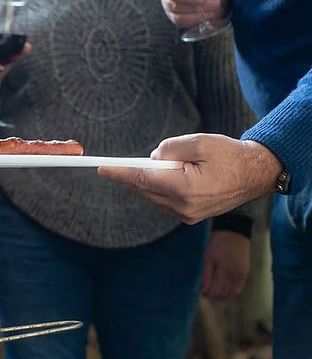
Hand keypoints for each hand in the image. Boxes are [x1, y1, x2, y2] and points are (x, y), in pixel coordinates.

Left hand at [97, 134, 281, 223]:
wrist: (255, 175)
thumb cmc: (229, 155)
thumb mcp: (199, 141)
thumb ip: (170, 148)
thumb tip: (152, 159)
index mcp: (185, 188)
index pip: (143, 179)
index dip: (120, 173)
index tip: (102, 168)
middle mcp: (183, 206)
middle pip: (144, 189)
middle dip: (133, 174)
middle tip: (120, 164)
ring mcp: (186, 215)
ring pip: (152, 196)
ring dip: (149, 181)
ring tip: (166, 166)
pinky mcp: (189, 217)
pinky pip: (162, 202)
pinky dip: (159, 189)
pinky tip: (168, 177)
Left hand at [201, 230, 249, 300]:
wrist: (233, 232)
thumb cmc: (217, 243)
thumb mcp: (208, 257)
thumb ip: (206, 274)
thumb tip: (203, 290)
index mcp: (225, 270)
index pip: (217, 291)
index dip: (208, 294)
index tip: (201, 292)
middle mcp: (236, 275)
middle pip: (225, 294)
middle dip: (214, 296)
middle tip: (206, 293)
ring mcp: (242, 274)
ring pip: (233, 293)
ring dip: (222, 295)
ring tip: (213, 292)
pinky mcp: (245, 273)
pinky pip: (238, 288)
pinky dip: (230, 292)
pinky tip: (223, 289)